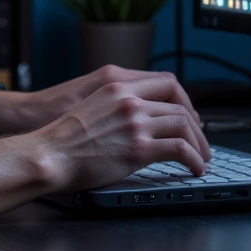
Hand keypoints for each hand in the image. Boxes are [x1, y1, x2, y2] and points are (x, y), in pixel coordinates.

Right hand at [29, 68, 211, 194]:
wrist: (48, 152)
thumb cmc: (62, 136)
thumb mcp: (90, 105)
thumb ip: (114, 104)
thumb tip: (133, 118)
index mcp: (118, 85)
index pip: (166, 82)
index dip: (184, 100)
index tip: (188, 114)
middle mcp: (130, 99)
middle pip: (179, 104)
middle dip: (196, 125)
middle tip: (201, 141)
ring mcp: (135, 122)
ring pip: (184, 124)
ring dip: (199, 143)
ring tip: (202, 158)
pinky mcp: (139, 147)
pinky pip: (180, 148)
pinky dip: (193, 158)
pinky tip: (195, 168)